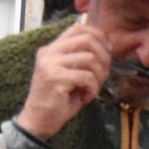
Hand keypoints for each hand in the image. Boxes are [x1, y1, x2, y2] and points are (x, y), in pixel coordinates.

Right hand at [18, 23, 110, 140]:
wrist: (40, 120)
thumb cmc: (60, 98)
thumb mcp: (73, 73)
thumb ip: (84, 57)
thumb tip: (108, 44)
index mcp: (52, 49)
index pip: (78, 28)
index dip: (99, 36)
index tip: (107, 51)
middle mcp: (49, 52)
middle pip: (87, 39)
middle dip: (104, 56)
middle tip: (103, 73)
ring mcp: (50, 64)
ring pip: (90, 59)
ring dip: (99, 76)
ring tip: (93, 88)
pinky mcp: (55, 77)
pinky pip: (87, 76)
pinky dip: (93, 89)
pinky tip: (86, 97)